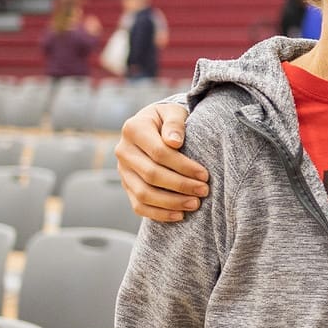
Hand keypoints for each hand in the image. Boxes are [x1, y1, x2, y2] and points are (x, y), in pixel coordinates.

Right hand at [117, 101, 209, 222]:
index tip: (204, 174)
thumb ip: (175, 123)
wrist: (153, 127)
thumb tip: (174, 142)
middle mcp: (123, 151)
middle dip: (180, 185)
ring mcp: (122, 171)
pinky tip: (180, 215)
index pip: (159, 152)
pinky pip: (139, 206)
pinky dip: (159, 214)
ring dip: (171, 202)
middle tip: (204, 191)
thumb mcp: (173, 112)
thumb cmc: (168, 120)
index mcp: (133, 129)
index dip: (183, 166)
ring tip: (195, 204)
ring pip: (143, 194)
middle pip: (151, 175)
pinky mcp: (126, 186)